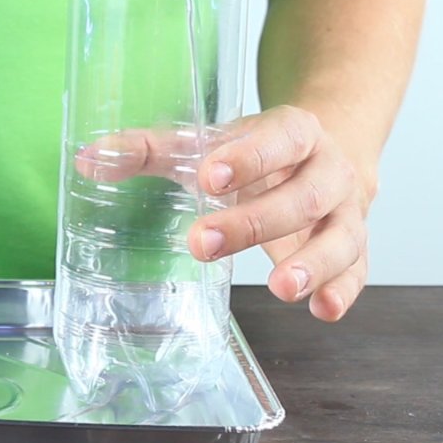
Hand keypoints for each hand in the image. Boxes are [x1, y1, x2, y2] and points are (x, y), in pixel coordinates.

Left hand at [74, 105, 373, 321]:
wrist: (322, 155)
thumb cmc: (253, 154)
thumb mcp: (206, 146)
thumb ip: (149, 150)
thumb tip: (87, 160)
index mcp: (294, 133)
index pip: (279, 138)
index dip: (249, 156)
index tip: (209, 177)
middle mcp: (328, 171)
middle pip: (303, 196)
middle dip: (254, 222)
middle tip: (203, 244)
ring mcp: (346, 212)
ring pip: (341, 237)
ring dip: (312, 263)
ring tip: (280, 289)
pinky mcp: (353, 250)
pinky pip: (356, 272)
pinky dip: (342, 291)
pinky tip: (321, 310)